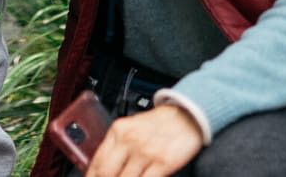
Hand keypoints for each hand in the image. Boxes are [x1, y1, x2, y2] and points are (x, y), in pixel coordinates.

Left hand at [83, 104, 204, 176]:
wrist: (188, 115)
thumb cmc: (160, 123)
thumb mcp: (132, 127)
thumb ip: (117, 145)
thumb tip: (103, 169)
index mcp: (118, 130)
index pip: (97, 162)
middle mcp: (130, 140)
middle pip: (107, 173)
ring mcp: (146, 151)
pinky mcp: (163, 162)